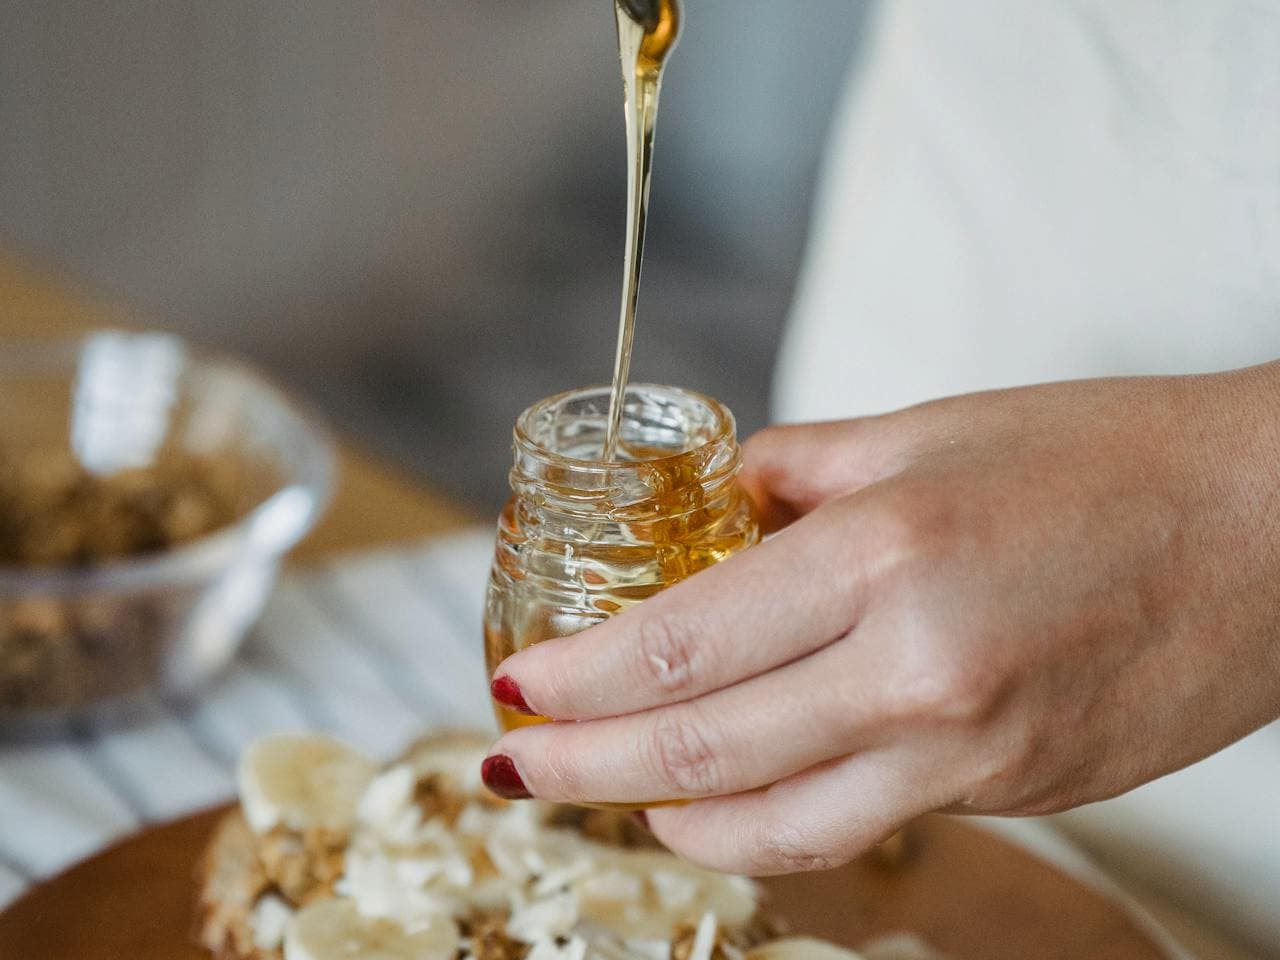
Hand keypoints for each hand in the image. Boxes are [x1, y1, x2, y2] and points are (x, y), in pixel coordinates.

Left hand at [481, 363, 1279, 874]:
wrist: (1274, 532)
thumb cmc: (1109, 458)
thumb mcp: (930, 431)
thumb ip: (796, 472)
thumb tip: (715, 510)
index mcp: (885, 553)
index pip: (681, 646)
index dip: (577, 679)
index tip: (515, 688)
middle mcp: (917, 668)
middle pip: (700, 750)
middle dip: (582, 766)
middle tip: (513, 767)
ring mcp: (968, 751)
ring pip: (769, 824)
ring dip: (663, 814)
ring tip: (607, 789)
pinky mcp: (1010, 793)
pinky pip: (853, 830)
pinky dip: (764, 829)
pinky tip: (725, 806)